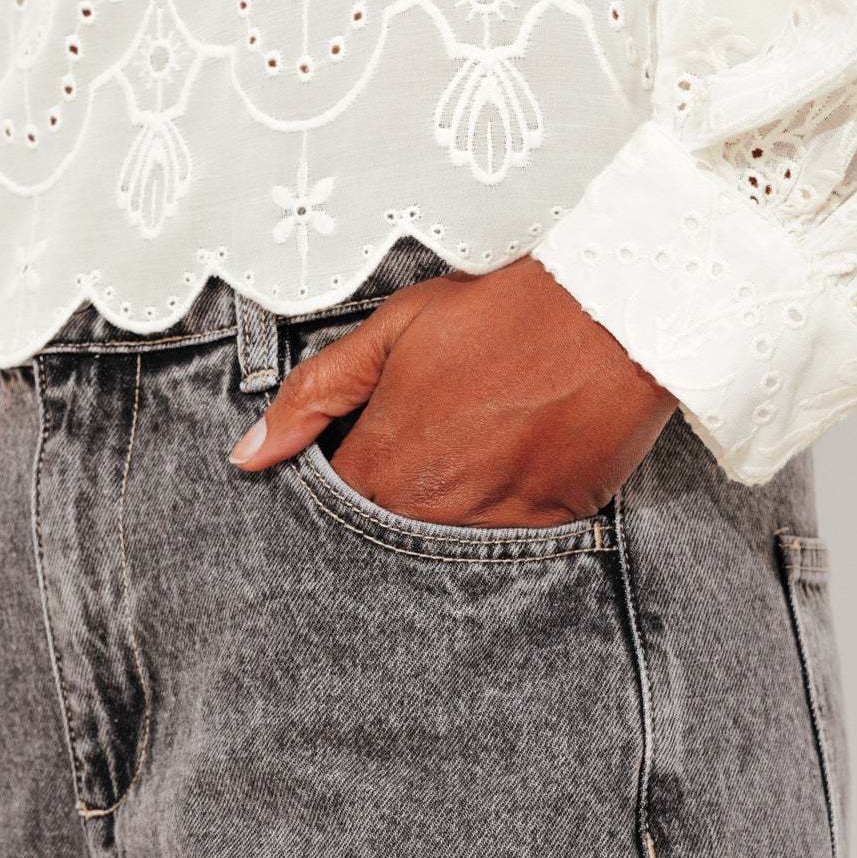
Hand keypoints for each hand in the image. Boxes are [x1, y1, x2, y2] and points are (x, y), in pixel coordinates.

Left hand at [229, 257, 676, 527]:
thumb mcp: (394, 331)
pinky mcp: (548, 526)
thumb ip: (315, 393)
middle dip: (382, 504)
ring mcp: (492, 526)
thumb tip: (248, 455)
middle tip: (412, 452)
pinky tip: (503, 466)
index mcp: (384, 464)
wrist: (609, 315)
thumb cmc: (498, 312)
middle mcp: (430, 511)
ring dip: (437, 512)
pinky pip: (501, 545)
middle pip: (381, 535)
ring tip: (460, 456)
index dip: (333, 478)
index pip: (329, 506)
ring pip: (438, 544)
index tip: (351, 450)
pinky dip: (492, 515)